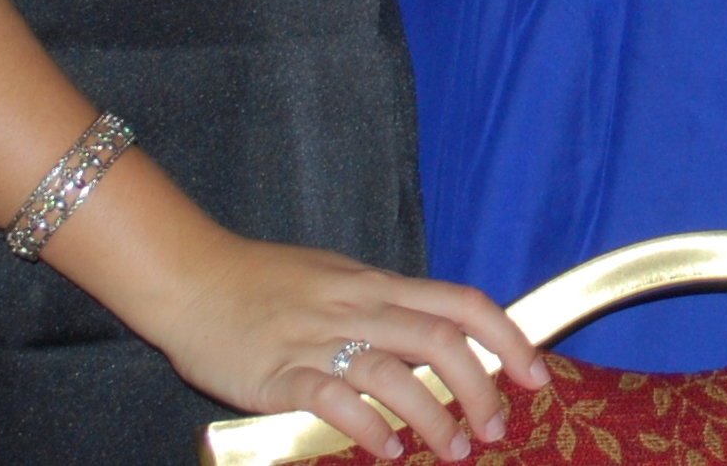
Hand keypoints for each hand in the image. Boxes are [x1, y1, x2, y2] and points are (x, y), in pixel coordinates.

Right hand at [156, 235, 548, 457]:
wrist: (190, 277)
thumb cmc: (265, 282)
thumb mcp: (337, 281)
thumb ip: (383, 309)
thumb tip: (435, 342)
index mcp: (377, 285)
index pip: (462, 303)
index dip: (508, 338)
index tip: (536, 375)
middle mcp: (358, 307)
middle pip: (442, 341)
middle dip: (481, 388)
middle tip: (497, 430)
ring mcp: (317, 339)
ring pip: (395, 371)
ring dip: (433, 415)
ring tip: (453, 451)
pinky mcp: (277, 372)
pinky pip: (332, 397)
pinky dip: (366, 425)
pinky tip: (384, 451)